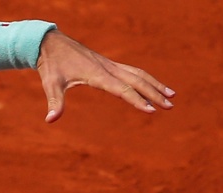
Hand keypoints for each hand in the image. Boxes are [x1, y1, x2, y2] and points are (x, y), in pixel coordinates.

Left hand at [35, 32, 174, 122]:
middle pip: (137, 80)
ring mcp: (109, 64)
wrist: (50, 43)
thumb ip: (54, 102)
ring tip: (172, 95)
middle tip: (170, 106)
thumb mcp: (50, 84)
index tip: (151, 110)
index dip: (136, 100)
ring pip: (138, 73)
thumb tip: (50, 119)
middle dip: (154, 93)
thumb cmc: (51, 64)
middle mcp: (107, 68)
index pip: (122, 89)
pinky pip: (132, 71)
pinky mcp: (108, 64)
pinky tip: (152, 86)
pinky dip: (145, 78)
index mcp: (97, 74)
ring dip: (155, 84)